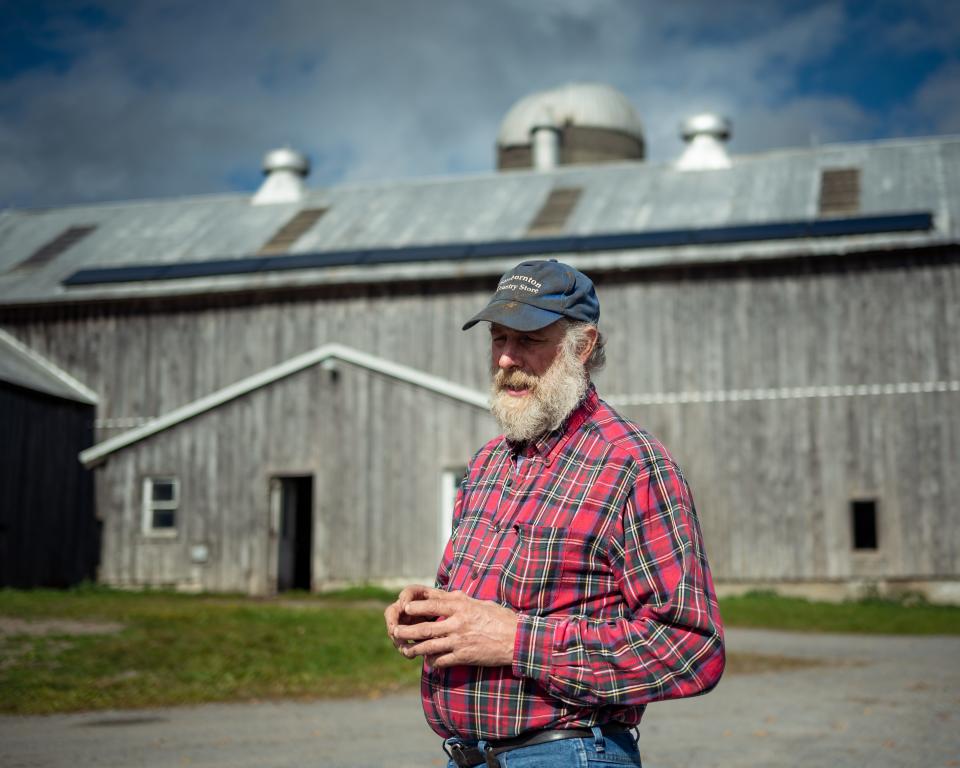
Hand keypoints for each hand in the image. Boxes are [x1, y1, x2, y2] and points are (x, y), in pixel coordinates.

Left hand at [390, 587, 518, 667]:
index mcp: (461, 607)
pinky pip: (442, 660)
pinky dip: (432, 661)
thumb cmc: (501, 618)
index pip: (432, 605)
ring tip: (405, 649)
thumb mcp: (480, 603)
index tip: (405, 608)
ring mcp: (459, 642)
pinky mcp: (464, 657)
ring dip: (414, 648)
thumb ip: (462, 600)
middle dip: (408, 630)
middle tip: (395, 632)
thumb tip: (449, 594)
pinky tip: (428, 661)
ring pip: (429, 646)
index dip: (416, 607)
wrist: (517, 640)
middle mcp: (457, 623)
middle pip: (425, 628)